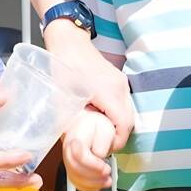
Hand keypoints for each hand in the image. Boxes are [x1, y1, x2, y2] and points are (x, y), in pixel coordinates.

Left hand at [43, 21, 133, 149]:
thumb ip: (67, 122)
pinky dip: (116, 115)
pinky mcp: (119, 81)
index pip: (123, 126)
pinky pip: (123, 104)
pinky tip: (100, 117)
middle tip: (101, 145)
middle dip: (117, 137)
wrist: (69, 40)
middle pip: (129, 122)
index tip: (104, 150)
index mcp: (109, 92)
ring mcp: (122, 83)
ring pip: (128, 113)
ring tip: (100, 133)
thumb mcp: (61, 98)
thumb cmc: (64, 65)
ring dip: (117, 126)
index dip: (116, 142)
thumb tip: (70, 143)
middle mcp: (120, 88)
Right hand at [62, 109, 114, 190]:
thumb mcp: (105, 129)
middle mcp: (68, 150)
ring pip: (74, 178)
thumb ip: (103, 142)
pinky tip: (98, 184)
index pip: (79, 155)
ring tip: (106, 180)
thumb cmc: (96, 126)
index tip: (105, 168)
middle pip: (74, 168)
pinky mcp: (71, 167)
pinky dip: (88, 187)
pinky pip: (75, 182)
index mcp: (75, 138)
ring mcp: (68, 159)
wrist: (87, 124)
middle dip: (93, 176)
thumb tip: (99, 156)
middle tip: (107, 175)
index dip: (93, 165)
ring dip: (92, 184)